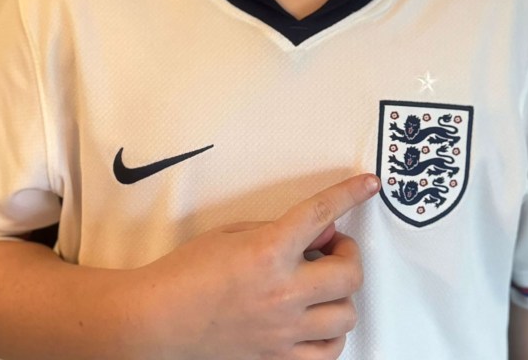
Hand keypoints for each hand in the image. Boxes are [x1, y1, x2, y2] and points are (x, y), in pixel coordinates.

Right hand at [132, 173, 379, 359]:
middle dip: (348, 255)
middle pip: (349, 274)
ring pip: (346, 315)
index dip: (349, 194)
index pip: (322, 214)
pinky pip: (328, 352)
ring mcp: (282, 329)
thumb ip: (280, 229)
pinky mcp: (277, 357)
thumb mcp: (233, 232)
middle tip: (333, 249)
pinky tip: (317, 319)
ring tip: (321, 286)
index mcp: (269, 251)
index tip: (368, 185)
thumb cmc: (188, 271)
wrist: (158, 318)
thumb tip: (321, 233)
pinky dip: (331, 334)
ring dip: (341, 295)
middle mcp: (282, 292)